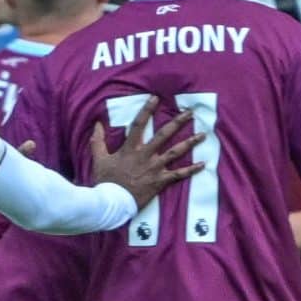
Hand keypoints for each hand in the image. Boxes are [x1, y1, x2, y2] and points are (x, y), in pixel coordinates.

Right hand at [89, 97, 203, 209]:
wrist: (112, 202)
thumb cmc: (105, 181)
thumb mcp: (99, 159)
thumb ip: (98, 140)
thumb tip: (97, 123)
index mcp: (130, 148)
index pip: (139, 124)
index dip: (147, 110)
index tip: (155, 98)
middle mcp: (145, 155)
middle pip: (164, 134)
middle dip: (178, 122)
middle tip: (190, 113)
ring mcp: (154, 168)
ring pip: (176, 152)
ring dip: (190, 143)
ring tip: (202, 135)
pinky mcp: (160, 181)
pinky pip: (179, 175)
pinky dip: (191, 170)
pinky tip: (203, 164)